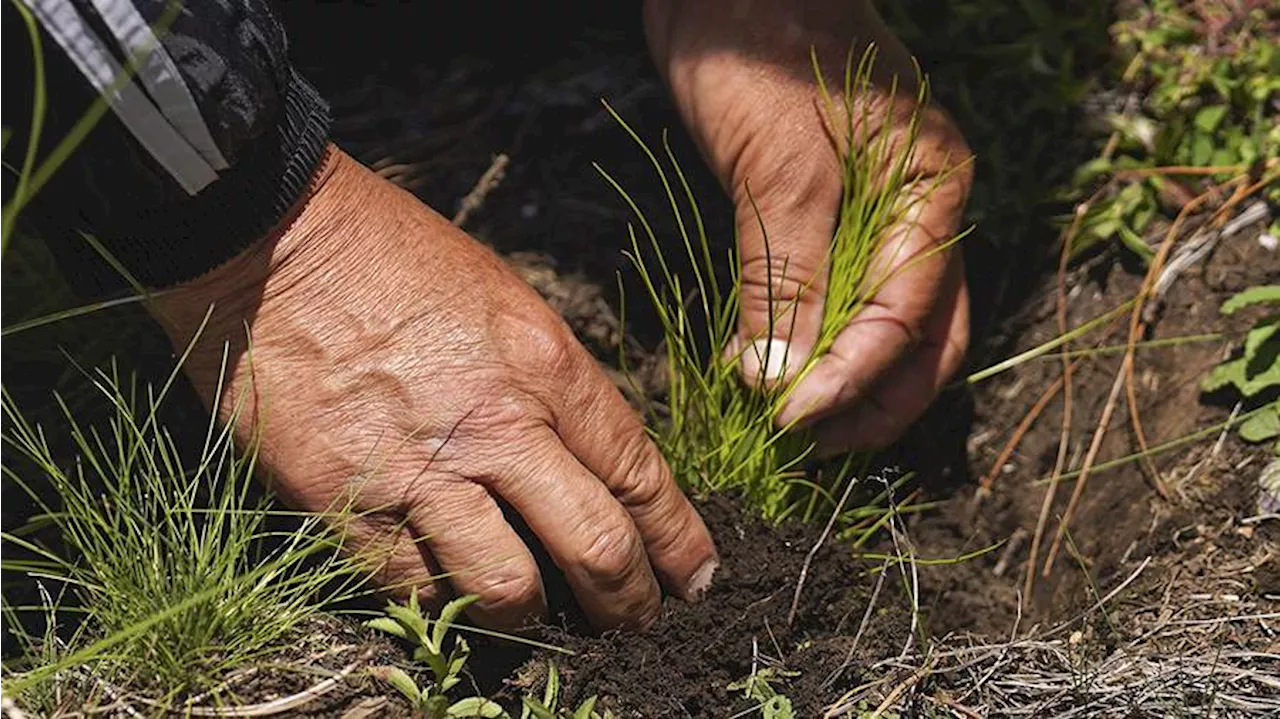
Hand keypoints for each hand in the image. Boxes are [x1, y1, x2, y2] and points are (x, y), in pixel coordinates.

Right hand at [150, 147, 718, 631]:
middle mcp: (499, 424)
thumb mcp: (506, 299)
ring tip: (532, 616)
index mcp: (547, 366)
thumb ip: (552, 383)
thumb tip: (584, 458)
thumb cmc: (395, 256)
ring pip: (508, 589)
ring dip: (531, 616)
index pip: (638, 474)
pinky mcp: (344, 500)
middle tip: (635, 624)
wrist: (275, 239)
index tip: (694, 578)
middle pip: (596, 545)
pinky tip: (446, 592)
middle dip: (628, 602)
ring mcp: (421, 467)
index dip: (677, 539)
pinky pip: (412, 586)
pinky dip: (438, 600)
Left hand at [644, 0, 972, 452]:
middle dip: (869, 403)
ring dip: (846, 388)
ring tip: (784, 429)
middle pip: (924, 339)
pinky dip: (815, 347)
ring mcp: (884, 217)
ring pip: (890, 330)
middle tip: (800, 446)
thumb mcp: (775, 161)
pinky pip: (844, 301)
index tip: (785, 420)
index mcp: (932, 188)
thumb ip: (786, 271)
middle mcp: (922, 212)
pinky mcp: (836, 219)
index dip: (852, 378)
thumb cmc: (757, 45)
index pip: (909, 314)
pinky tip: (769, 375)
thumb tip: (781, 380)